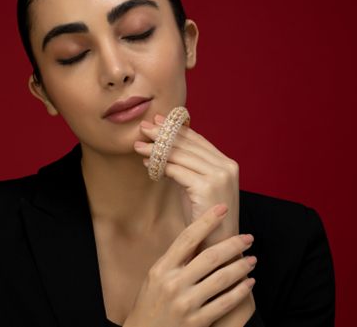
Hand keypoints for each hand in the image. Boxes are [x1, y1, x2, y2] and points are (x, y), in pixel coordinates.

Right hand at [123, 205, 255, 326]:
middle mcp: (173, 283)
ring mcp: (185, 304)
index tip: (222, 208)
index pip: (187, 238)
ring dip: (241, 266)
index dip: (206, 221)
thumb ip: (174, 260)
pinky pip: (225, 303)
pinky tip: (249, 283)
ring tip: (252, 259)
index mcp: (162, 268)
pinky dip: (240, 291)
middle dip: (233, 244)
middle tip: (248, 237)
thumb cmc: (150, 303)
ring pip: (222, 278)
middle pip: (210, 256)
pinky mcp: (197, 323)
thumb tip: (198, 239)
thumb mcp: (155, 277)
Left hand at [134, 114, 239, 252]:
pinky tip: (147, 162)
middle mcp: (226, 166)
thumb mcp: (197, 186)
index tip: (159, 120)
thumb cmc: (205, 217)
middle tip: (144, 126)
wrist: (218, 245)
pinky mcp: (207, 187)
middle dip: (163, 133)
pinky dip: (160, 165)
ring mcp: (218, 176)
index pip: (198, 140)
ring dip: (156, 148)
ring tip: (138, 144)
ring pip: (180, 155)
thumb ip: (186, 167)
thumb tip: (164, 151)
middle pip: (188, 144)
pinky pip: (177, 170)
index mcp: (227, 164)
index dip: (177, 129)